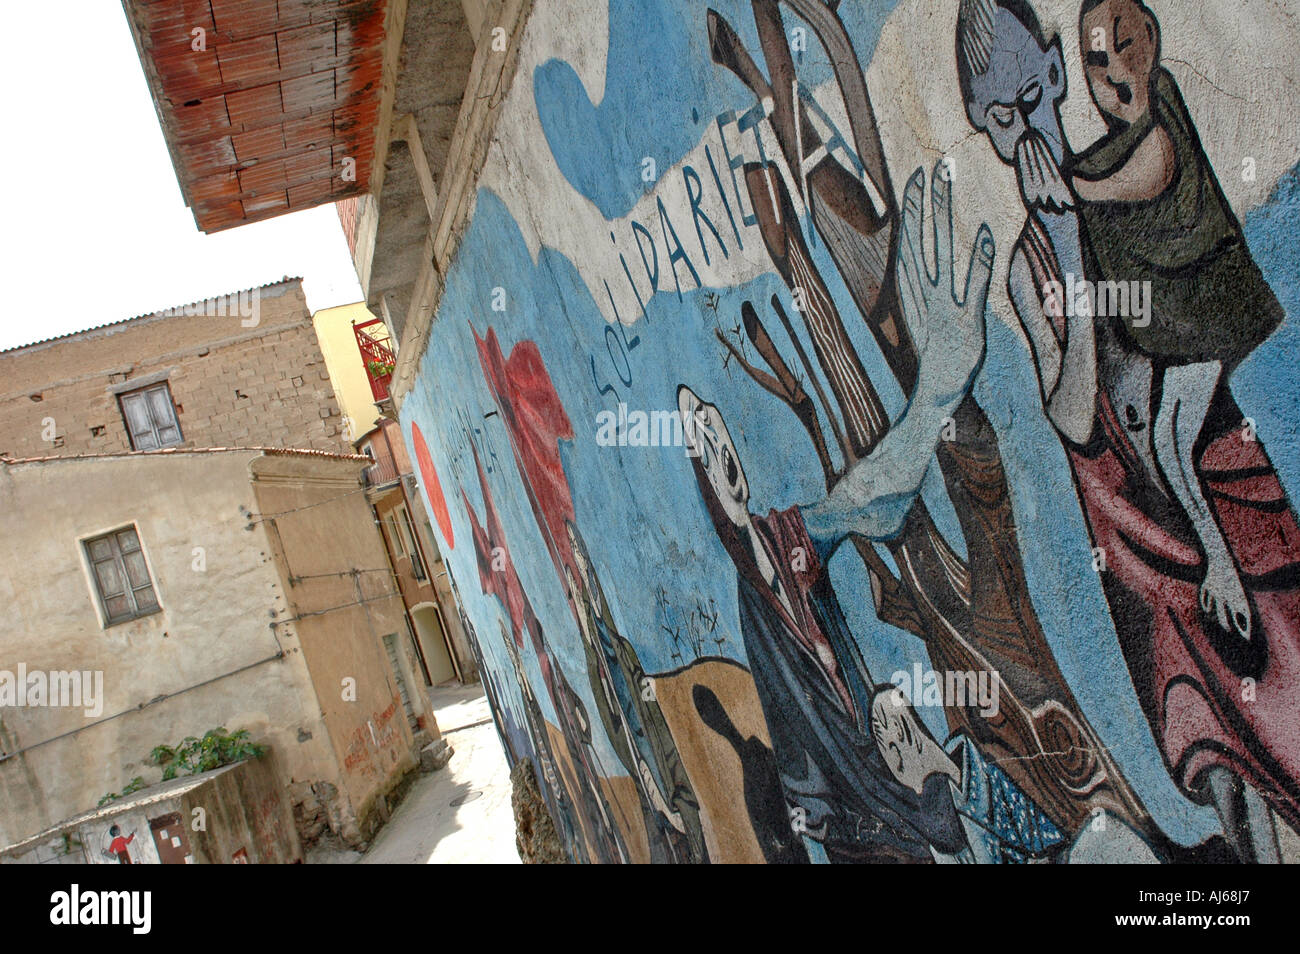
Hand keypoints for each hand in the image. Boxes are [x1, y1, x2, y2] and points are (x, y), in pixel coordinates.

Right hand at [895, 162, 994, 404]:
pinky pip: (972, 286)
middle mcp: (924, 294)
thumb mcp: (924, 315)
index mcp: (913, 292)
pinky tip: (983, 232)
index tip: (916, 177)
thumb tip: (920, 264)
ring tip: (949, 184)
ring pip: (941, 253)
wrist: (936, 394)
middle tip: (934, 166)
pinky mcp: (964, 322)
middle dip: (927, 202)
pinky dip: (976, 260)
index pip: (909, 242)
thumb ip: (922, 288)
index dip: (912, 209)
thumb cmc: (936, 354)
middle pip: (922, 240)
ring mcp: (943, 307)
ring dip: (944, 215)